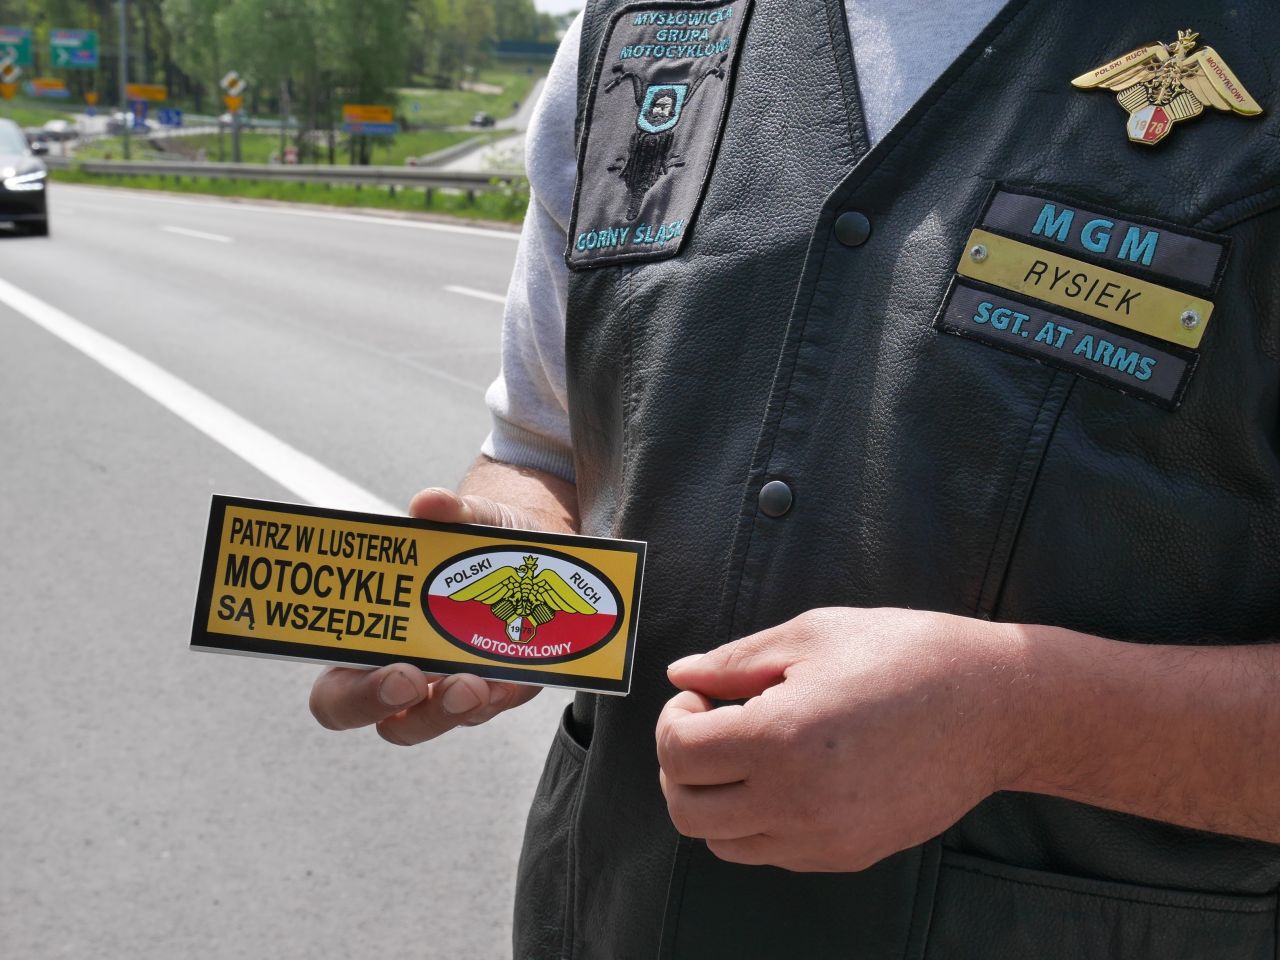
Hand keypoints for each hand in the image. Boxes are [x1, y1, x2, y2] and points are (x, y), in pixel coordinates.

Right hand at [308, 487, 541, 745]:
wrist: (530, 544)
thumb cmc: (474, 539)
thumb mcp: (467, 517)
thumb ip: (449, 511)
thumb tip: (430, 502)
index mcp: (373, 640)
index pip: (339, 693)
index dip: (356, 697)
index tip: (397, 673)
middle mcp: (412, 674)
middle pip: (395, 726)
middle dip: (419, 713)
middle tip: (438, 683)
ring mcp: (457, 685)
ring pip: (451, 719)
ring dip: (463, 706)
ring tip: (484, 682)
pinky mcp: (504, 684)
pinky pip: (502, 701)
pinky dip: (509, 688)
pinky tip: (517, 670)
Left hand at [657, 608, 1025, 871]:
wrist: (995, 706)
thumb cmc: (906, 655)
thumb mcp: (812, 636)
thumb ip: (733, 661)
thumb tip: (680, 674)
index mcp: (779, 738)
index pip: (678, 754)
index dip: (674, 720)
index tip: (700, 697)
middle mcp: (795, 800)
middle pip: (686, 811)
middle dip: (680, 766)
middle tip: (709, 726)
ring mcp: (823, 837)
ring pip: (723, 843)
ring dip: (714, 799)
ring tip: (747, 752)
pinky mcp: (849, 854)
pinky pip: (772, 853)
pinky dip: (756, 820)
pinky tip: (786, 774)